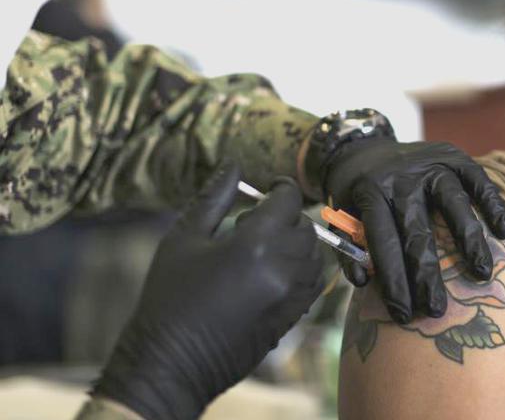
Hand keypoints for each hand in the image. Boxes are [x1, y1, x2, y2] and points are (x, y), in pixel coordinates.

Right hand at [92, 164, 323, 419]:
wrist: (172, 360)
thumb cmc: (170, 296)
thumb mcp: (184, 238)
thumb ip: (214, 198)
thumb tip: (234, 163)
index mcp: (255, 244)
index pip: (288, 200)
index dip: (280, 188)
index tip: (268, 188)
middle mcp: (283, 268)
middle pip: (305, 226)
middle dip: (287, 216)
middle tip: (256, 221)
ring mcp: (292, 296)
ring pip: (314, 254)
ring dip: (297, 242)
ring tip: (263, 247)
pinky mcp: (293, 316)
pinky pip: (313, 281)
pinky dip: (302, 268)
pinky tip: (272, 270)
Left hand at [323, 139, 504, 322]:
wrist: (363, 147)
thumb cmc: (355, 195)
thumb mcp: (340, 217)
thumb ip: (349, 249)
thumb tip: (363, 282)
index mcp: (370, 193)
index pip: (383, 241)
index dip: (393, 280)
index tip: (403, 314)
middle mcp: (401, 178)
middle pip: (418, 229)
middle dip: (427, 274)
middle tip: (437, 309)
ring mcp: (430, 164)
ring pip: (454, 203)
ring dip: (469, 240)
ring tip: (482, 273)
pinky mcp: (453, 155)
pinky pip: (478, 180)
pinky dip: (493, 205)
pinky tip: (504, 233)